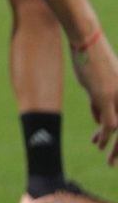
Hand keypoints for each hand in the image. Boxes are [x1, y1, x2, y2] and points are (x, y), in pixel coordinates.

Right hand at [72, 31, 117, 165]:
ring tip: (109, 157)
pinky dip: (105, 136)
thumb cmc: (91, 60)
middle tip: (116, 161)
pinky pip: (109, 123)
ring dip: (114, 146)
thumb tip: (99, 121)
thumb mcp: (98, 86)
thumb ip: (100, 104)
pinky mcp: (106, 97)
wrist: (87, 41)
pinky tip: (99, 144)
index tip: (117, 149)